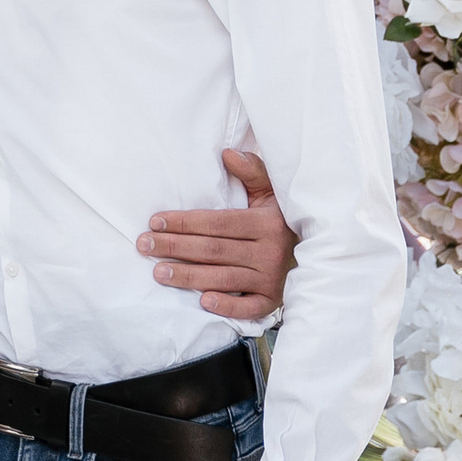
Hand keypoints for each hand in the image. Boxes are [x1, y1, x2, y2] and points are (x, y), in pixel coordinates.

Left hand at [137, 149, 296, 322]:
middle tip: (144, 245)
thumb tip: (227, 153)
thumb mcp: (272, 192)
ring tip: (158, 273)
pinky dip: (227, 307)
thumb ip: (251, 171)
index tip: (155, 221)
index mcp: (266, 223)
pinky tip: (203, 302)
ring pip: (224, 278)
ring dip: (189, 277)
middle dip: (175, 247)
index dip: (185, 222)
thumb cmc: (281, 220)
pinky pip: (249, 307)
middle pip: (214, 250)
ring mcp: (270, 278)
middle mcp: (269, 251)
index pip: (217, 222)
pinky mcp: (271, 300)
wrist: (316, 253)